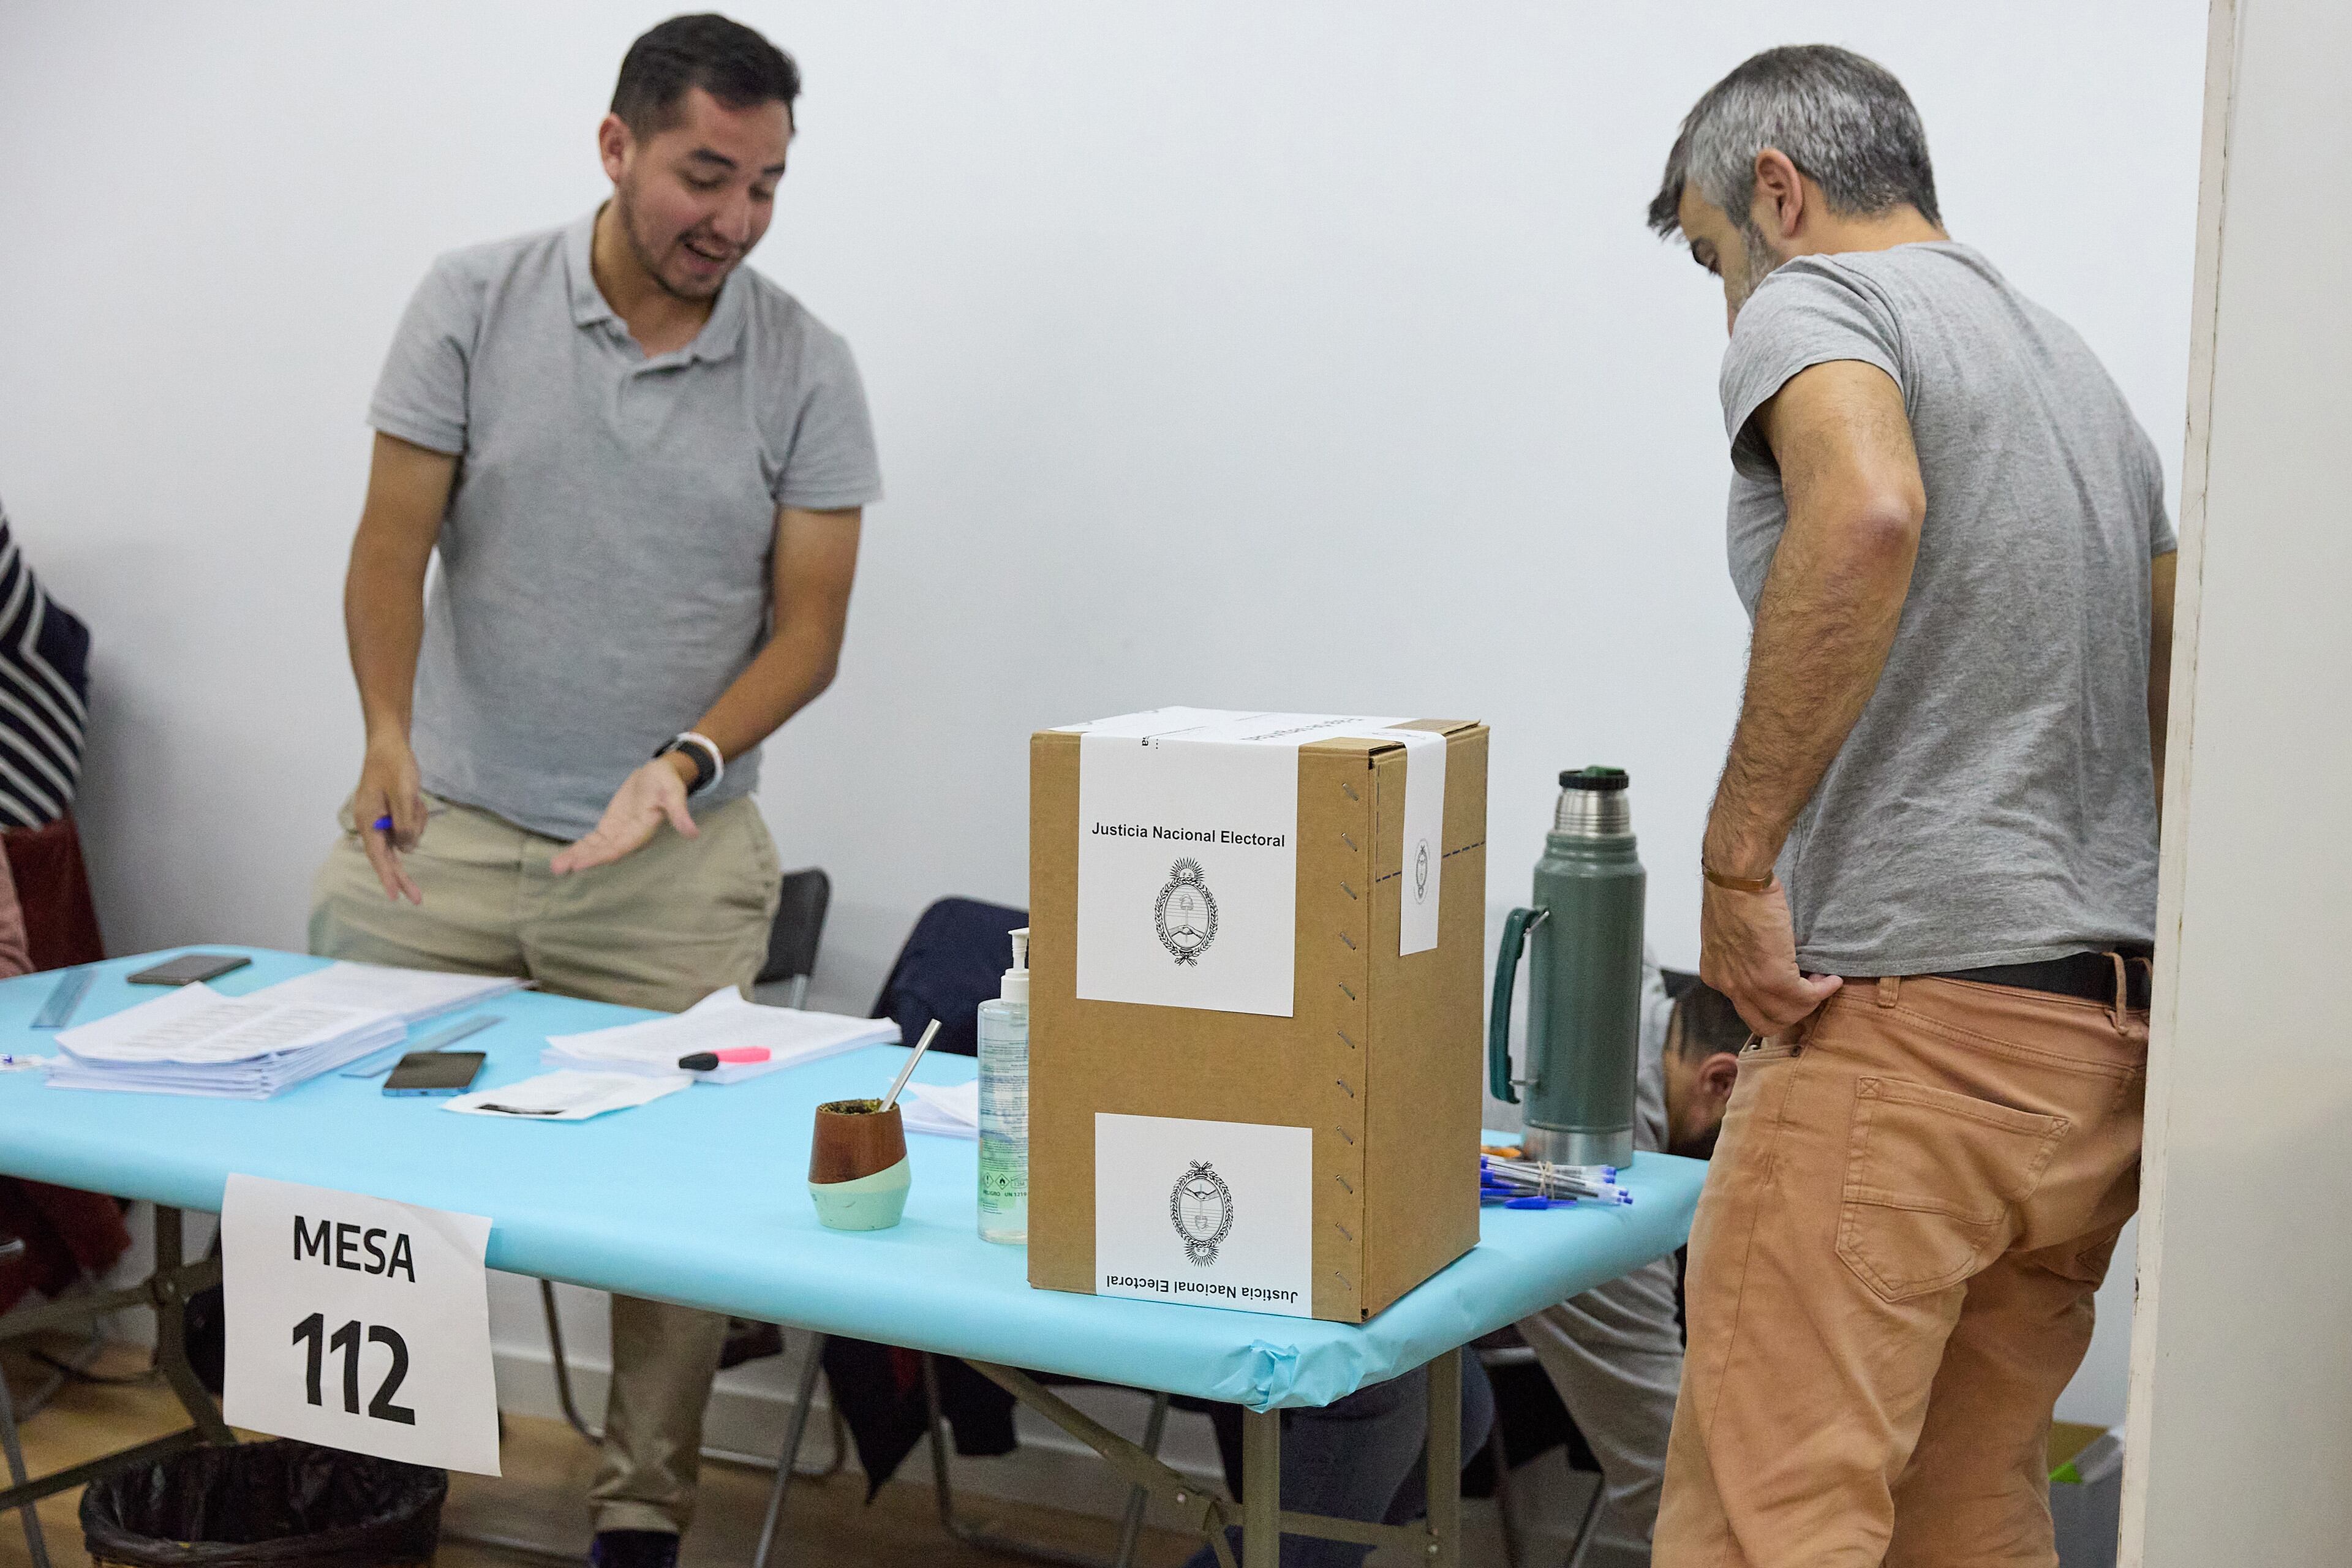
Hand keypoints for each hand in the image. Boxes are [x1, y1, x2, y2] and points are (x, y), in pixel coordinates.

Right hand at [350, 734, 425, 904]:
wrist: (390, 745)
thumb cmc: (394, 766)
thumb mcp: (403, 794)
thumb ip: (405, 823)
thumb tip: (407, 848)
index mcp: (367, 820)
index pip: (378, 856)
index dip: (387, 877)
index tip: (394, 897)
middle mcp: (371, 824)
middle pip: (389, 856)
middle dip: (403, 875)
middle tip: (417, 899)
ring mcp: (381, 820)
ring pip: (405, 837)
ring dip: (416, 822)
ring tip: (414, 797)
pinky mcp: (391, 814)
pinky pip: (409, 825)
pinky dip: (416, 815)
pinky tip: (415, 798)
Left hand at [549, 755, 698, 874]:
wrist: (660, 774)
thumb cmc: (667, 781)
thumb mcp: (674, 791)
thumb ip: (679, 812)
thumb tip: (693, 833)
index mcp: (642, 830)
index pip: (619, 847)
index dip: (600, 856)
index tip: (581, 864)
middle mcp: (629, 836)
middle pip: (603, 852)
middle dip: (582, 860)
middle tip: (559, 869)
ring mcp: (619, 833)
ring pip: (596, 848)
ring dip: (577, 856)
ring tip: (556, 867)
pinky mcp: (611, 827)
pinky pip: (594, 840)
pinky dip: (580, 848)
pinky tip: (565, 856)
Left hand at [1699, 875, 1842, 1036]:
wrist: (1737, 880)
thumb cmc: (1735, 894)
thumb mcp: (1731, 935)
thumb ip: (1744, 956)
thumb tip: (1770, 962)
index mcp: (1717, 975)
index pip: (1747, 1009)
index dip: (1775, 1003)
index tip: (1793, 988)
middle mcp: (1728, 986)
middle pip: (1765, 1022)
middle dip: (1793, 1012)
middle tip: (1809, 992)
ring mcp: (1750, 985)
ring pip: (1787, 1015)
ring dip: (1810, 1002)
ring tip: (1822, 982)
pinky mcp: (1773, 978)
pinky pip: (1805, 997)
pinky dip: (1823, 991)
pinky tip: (1831, 980)